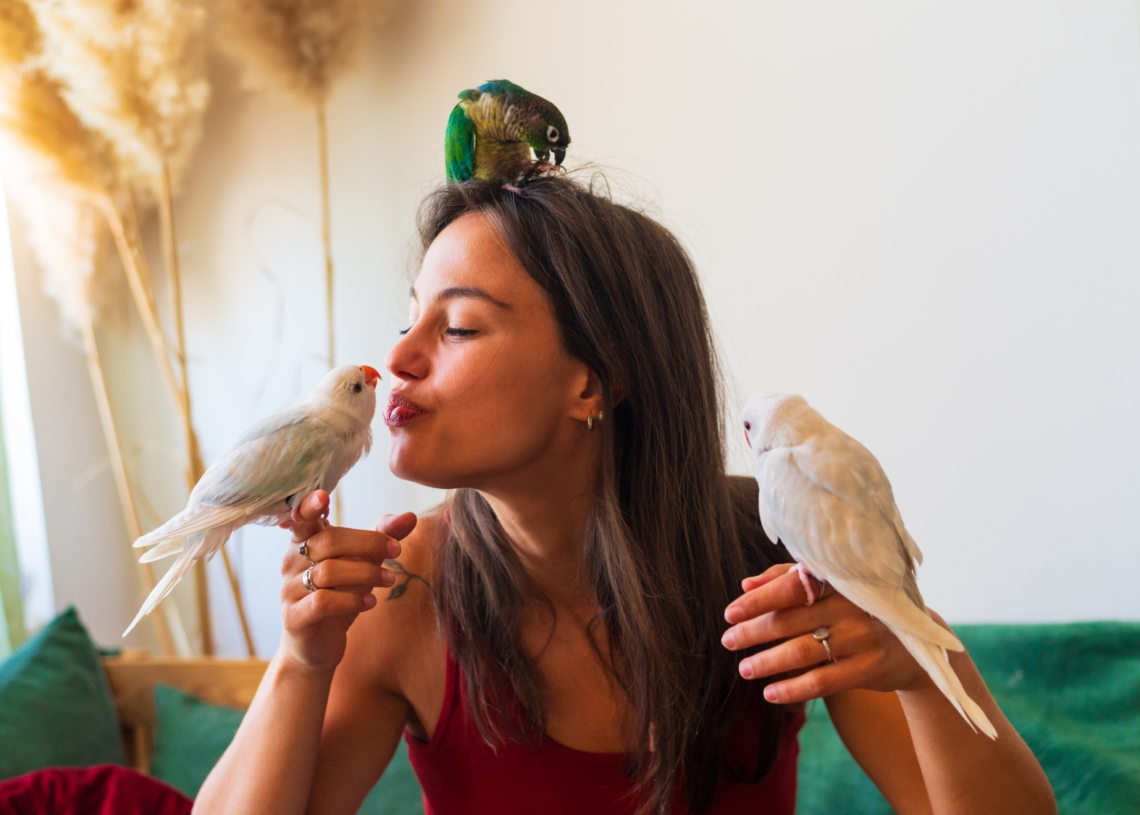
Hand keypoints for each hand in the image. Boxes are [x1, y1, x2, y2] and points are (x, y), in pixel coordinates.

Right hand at [278, 490, 416, 671]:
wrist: (317, 646)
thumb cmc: (339, 595)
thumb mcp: (363, 563)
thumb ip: (381, 538)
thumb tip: (410, 516)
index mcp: (304, 543)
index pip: (301, 519)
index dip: (308, 506)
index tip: (323, 496)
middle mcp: (291, 562)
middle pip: (327, 542)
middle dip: (367, 543)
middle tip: (396, 550)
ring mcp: (289, 590)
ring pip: (327, 572)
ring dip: (365, 573)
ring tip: (389, 579)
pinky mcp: (295, 618)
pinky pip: (323, 602)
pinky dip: (351, 600)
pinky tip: (370, 602)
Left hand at [721, 563, 932, 703]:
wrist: (915, 642)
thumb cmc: (860, 608)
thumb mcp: (832, 588)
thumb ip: (788, 580)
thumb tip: (746, 584)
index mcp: (839, 580)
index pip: (791, 587)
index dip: (758, 600)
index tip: (729, 613)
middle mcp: (851, 606)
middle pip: (790, 620)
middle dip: (753, 632)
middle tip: (728, 641)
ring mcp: (863, 637)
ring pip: (802, 652)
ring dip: (767, 662)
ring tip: (744, 669)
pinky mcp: (870, 668)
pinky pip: (823, 682)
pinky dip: (793, 689)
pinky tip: (770, 693)